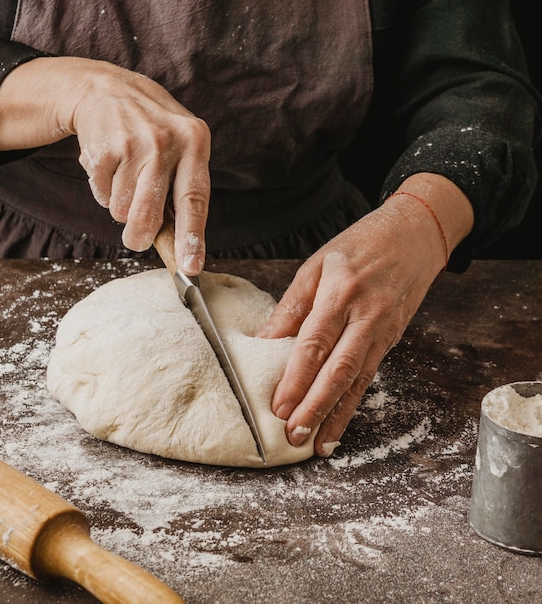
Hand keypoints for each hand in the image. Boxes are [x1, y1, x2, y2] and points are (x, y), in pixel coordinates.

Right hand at [0, 57, 210, 273]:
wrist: (107, 89)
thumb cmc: (152, 131)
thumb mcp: (180, 146)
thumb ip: (184, 190)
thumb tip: (181, 248)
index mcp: (195, 142)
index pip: (195, 199)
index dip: (192, 238)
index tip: (190, 268)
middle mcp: (166, 141)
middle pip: (149, 215)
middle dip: (140, 236)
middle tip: (136, 239)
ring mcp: (132, 143)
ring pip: (123, 210)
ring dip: (121, 204)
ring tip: (126, 177)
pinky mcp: (102, 148)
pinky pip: (102, 196)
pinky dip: (104, 190)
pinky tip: (111, 166)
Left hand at [259, 174, 473, 455]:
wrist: (415, 235)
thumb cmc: (360, 245)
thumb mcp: (317, 265)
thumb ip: (291, 306)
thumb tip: (265, 341)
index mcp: (340, 293)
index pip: (314, 343)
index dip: (296, 378)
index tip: (278, 406)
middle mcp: (365, 316)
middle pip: (339, 370)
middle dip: (316, 407)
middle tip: (295, 435)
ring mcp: (383, 331)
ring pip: (358, 381)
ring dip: (337, 416)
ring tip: (317, 445)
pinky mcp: (392, 340)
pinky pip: (370, 376)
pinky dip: (354, 403)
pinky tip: (340, 423)